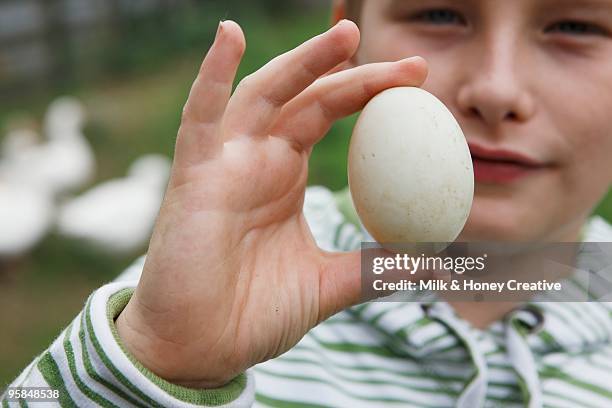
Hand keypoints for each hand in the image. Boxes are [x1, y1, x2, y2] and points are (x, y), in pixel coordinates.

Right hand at [116, 19, 427, 387]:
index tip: (421, 82)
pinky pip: (200, 118)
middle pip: (307, 97)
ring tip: (345, 35)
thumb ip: (374, 269)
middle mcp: (257, 159)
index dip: (371, 93)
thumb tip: (433, 266)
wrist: (200, 348)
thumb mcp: (327, 284)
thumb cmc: (253, 313)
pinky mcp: (193, 177)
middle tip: (413, 64)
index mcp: (285, 176)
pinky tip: (230, 35)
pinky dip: (212, 77)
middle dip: (353, 71)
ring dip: (302, 63)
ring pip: (263, 95)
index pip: (331, 115)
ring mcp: (225, 163)